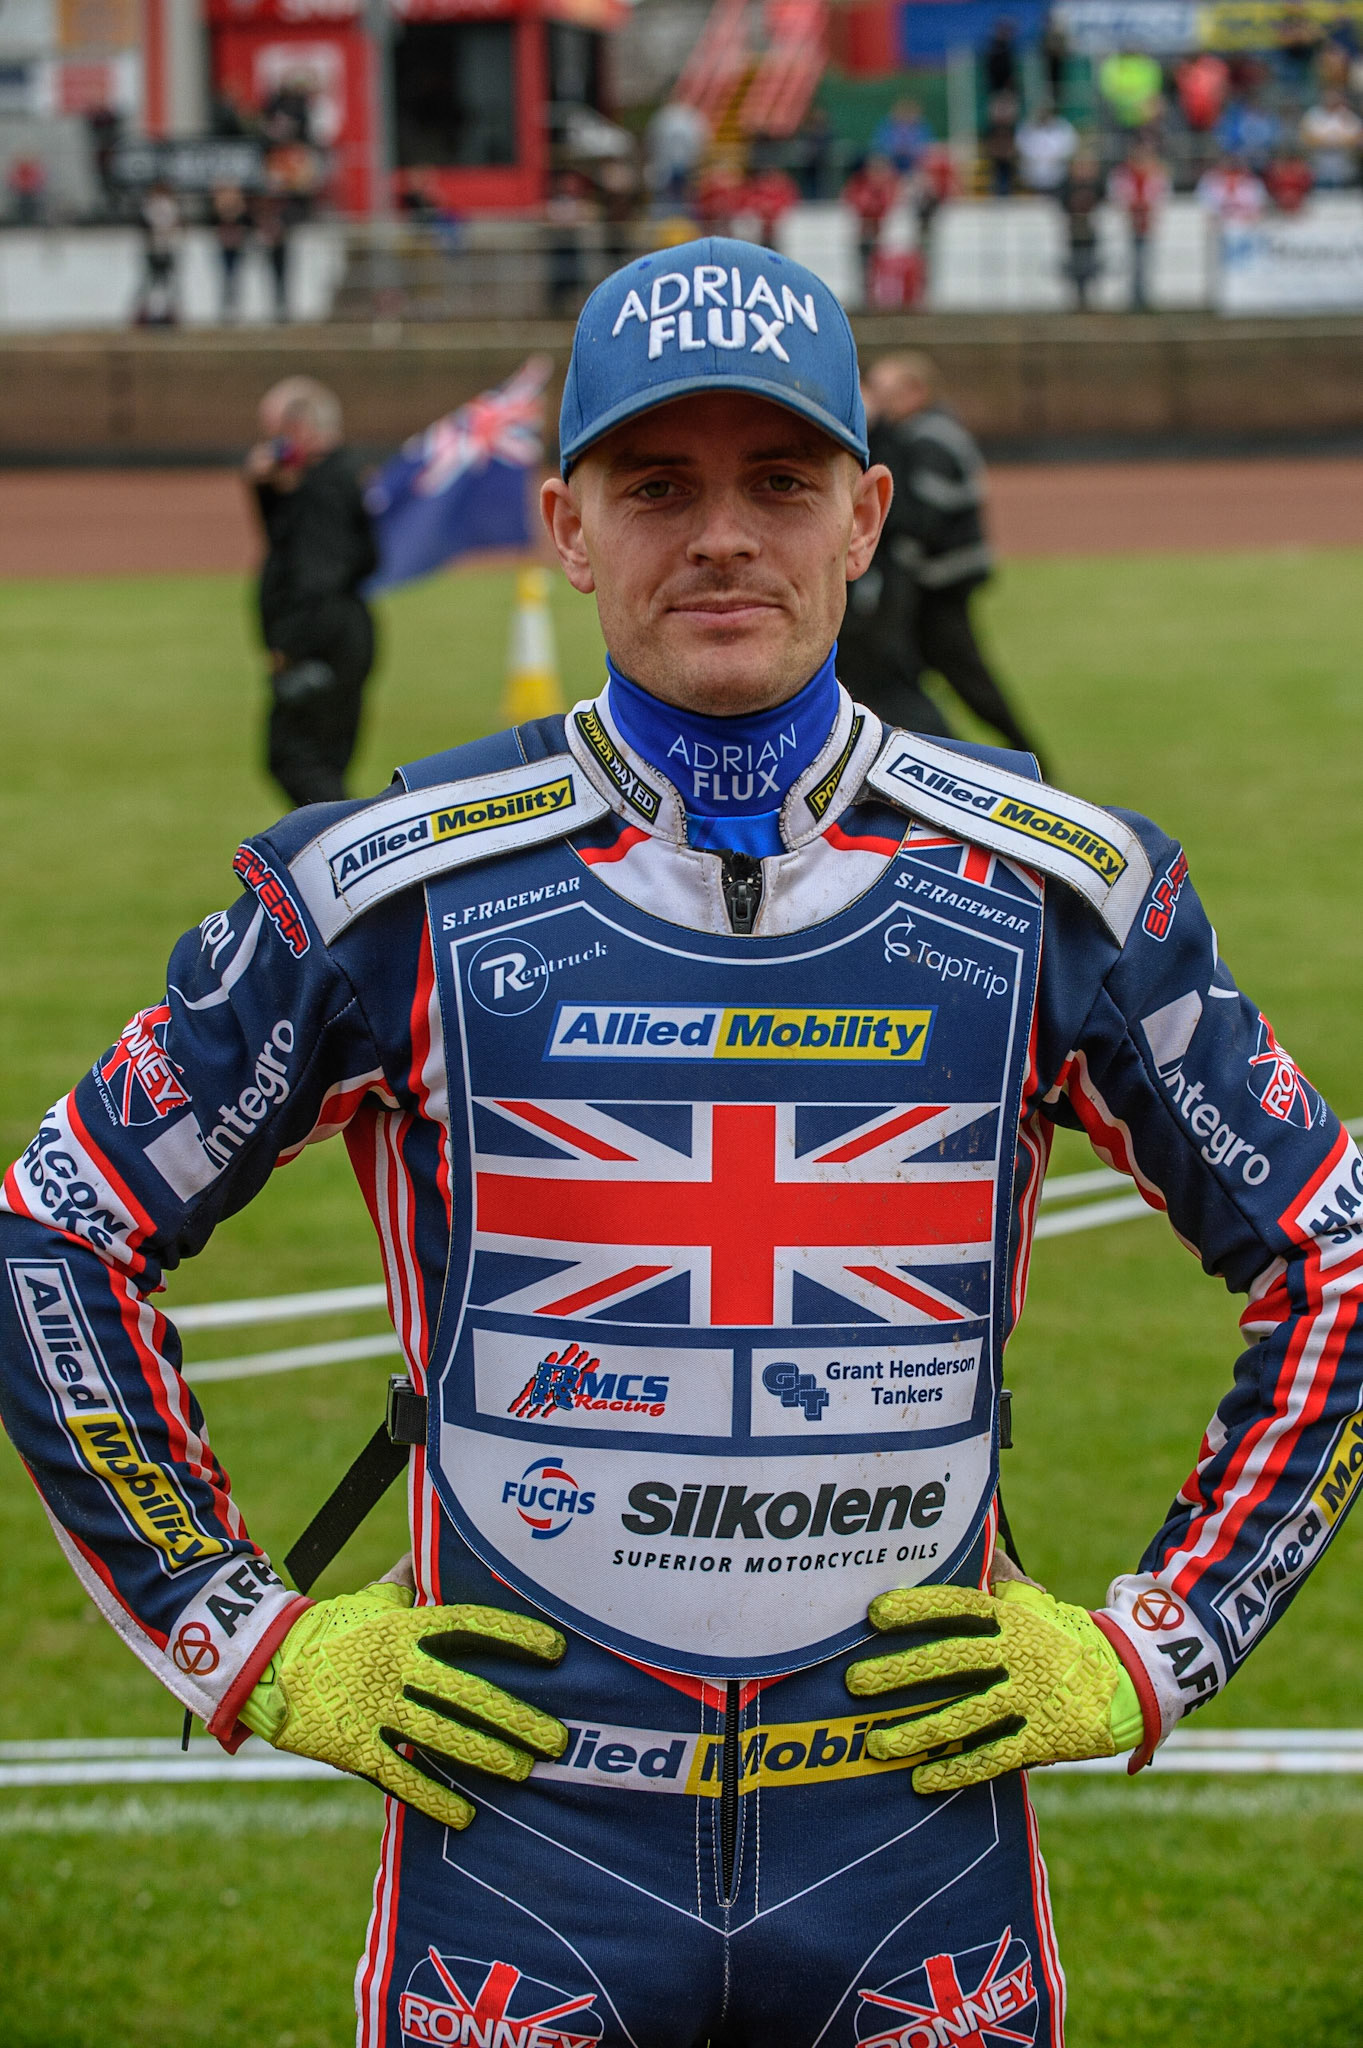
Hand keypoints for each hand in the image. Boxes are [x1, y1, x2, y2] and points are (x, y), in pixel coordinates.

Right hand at [240, 1580, 568, 1827]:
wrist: (267, 1665)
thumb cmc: (334, 1629)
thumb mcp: (375, 1598)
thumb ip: (411, 1575)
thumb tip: (435, 1542)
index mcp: (405, 1627)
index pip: (470, 1625)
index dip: (513, 1636)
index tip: (555, 1649)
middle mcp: (395, 1667)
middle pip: (466, 1692)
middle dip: (515, 1717)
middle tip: (556, 1738)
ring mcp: (374, 1708)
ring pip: (441, 1734)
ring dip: (486, 1754)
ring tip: (523, 1770)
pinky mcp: (352, 1746)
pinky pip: (399, 1775)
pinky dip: (433, 1797)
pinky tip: (466, 1814)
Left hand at [845, 1579, 1145, 1792]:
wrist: (1130, 1681)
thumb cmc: (1067, 1637)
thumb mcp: (1037, 1602)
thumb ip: (1002, 1578)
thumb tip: (977, 1543)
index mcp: (1012, 1618)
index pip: (957, 1605)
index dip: (916, 1607)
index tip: (875, 1613)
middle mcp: (1018, 1654)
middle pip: (950, 1659)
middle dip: (899, 1671)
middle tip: (854, 1682)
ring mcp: (1030, 1698)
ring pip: (965, 1714)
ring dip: (918, 1731)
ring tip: (877, 1743)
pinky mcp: (1043, 1738)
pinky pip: (993, 1756)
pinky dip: (956, 1769)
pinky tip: (922, 1779)